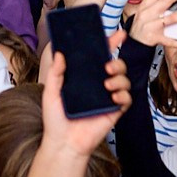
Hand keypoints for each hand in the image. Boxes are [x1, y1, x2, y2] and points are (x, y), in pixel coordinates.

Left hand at [40, 40, 130, 157]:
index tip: (117, 33)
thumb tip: (60, 53)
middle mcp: (98, 84)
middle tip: (107, 66)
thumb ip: (55, 72)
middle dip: (117, 60)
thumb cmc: (55, 119)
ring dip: (119, 77)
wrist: (63, 143)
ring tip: (107, 83)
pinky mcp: (114, 110)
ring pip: (124, 79)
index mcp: (84, 76)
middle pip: (116, 65)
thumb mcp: (50, 92)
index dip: (109, 43)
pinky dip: (123, 94)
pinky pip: (126, 98)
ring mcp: (107, 96)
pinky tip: (112, 96)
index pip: (99, 56)